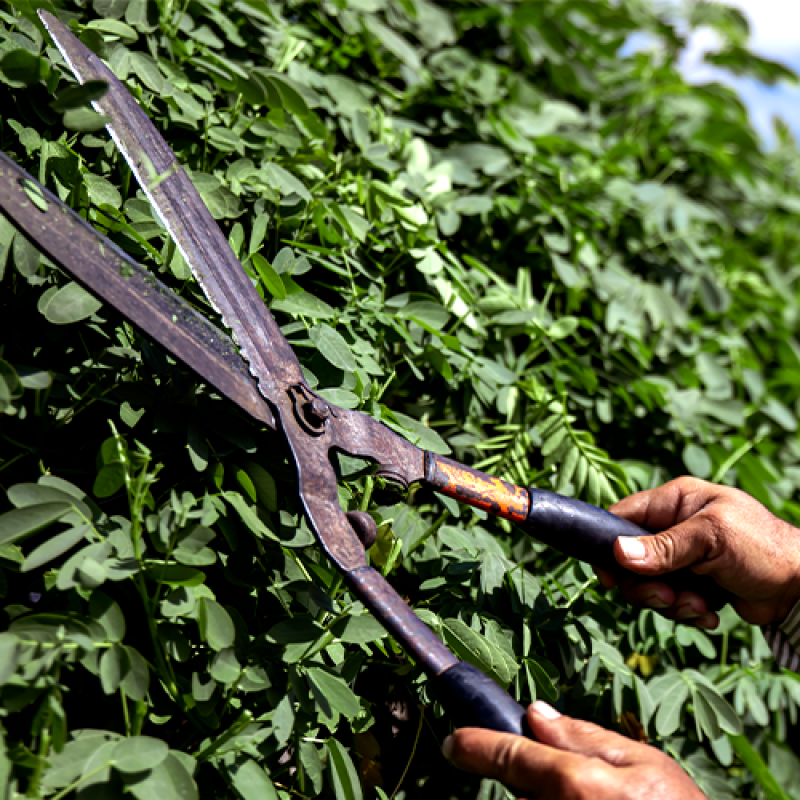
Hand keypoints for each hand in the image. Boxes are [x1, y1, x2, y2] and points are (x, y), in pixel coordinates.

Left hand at [443, 701, 704, 799]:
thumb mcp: (643, 761)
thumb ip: (584, 735)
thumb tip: (536, 714)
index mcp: (574, 782)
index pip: (508, 755)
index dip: (474, 745)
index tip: (454, 741)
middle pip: (522, 784)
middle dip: (535, 775)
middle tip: (578, 777)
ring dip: (550, 795)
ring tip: (599, 796)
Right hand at [601, 477, 799, 627]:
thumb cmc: (763, 547)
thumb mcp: (712, 538)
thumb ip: (665, 546)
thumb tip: (619, 554)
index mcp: (674, 502)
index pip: (622, 516)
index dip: (609, 544)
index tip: (610, 575)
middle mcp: (673, 528)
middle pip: (629, 559)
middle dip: (646, 585)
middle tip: (668, 597)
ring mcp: (682, 558)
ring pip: (647, 585)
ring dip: (670, 603)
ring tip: (700, 606)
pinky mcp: (692, 585)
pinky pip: (669, 603)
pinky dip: (686, 613)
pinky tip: (709, 614)